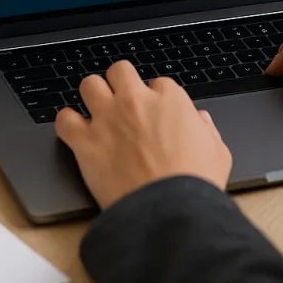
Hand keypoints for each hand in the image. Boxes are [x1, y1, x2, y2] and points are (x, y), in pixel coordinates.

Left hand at [54, 60, 232, 209]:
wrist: (167, 211)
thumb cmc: (194, 185)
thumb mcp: (218, 153)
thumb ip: (207, 130)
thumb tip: (200, 122)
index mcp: (170, 100)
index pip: (159, 83)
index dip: (156, 98)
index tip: (155, 112)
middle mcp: (135, 102)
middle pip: (120, 71)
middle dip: (121, 83)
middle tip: (122, 101)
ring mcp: (108, 119)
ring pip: (89, 84)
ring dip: (93, 95)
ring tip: (97, 111)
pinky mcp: (85, 142)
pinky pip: (64, 119)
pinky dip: (68, 123)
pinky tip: (75, 132)